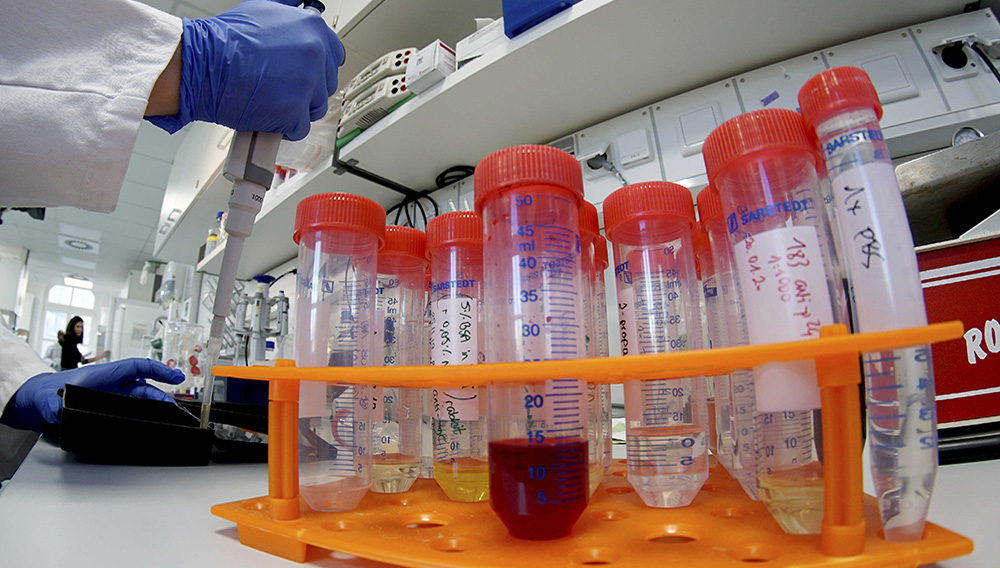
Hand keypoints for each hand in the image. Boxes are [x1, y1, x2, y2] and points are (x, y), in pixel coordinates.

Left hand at [2, 359, 183, 431]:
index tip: (174, 377)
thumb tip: (58, 411)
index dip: (157, 370)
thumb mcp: (45, 400)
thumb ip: (52, 406)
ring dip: (153, 408)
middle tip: (174, 410)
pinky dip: (141, 418)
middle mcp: (109, 386)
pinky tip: (147, 426)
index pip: (135, 367)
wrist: (34, 401)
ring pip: (139, 401)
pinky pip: (129, 412)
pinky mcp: (106, 410)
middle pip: (142, 388)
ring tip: (166, 419)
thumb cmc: (42, 393)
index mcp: (101, 376)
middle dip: (160, 397)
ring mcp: (109, 398)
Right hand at [147, 0, 344, 140]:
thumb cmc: (224, 41)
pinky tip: (267, 114)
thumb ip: (290, 18)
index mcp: (311, 27)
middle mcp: (314, 52)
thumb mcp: (263, 11)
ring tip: (270, 99)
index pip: (334, 55)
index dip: (318, 68)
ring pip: (315, 107)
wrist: (201, 64)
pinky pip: (300, 128)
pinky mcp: (294, 110)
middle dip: (306, 90)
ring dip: (296, 109)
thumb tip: (303, 13)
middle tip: (280, 87)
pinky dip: (284, 127)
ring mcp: (306, 82)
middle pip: (326, 84)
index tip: (306, 73)